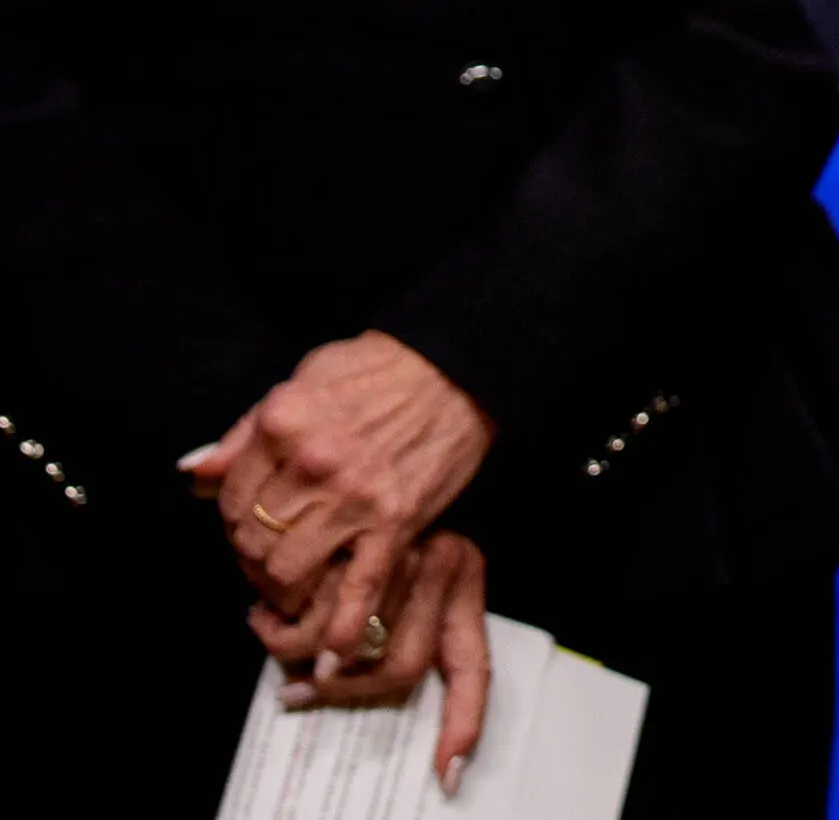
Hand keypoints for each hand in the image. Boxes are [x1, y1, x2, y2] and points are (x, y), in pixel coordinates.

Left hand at [186, 333, 495, 655]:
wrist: (458, 366)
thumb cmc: (380, 369)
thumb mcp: (304, 379)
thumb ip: (244, 432)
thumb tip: (193, 473)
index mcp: (282, 424)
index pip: (230, 498)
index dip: (234, 523)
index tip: (250, 529)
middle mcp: (311, 463)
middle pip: (253, 540)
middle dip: (254, 560)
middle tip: (269, 563)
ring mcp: (354, 496)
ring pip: (287, 571)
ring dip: (284, 591)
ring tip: (294, 588)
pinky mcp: (396, 520)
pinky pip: (360, 587)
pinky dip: (343, 629)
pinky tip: (332, 658)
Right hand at [254, 528, 492, 784]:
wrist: (414, 430)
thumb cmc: (406, 511)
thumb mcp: (435, 576)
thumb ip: (440, 655)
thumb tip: (447, 767)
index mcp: (467, 586)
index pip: (473, 666)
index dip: (464, 722)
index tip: (447, 773)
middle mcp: (449, 568)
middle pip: (396, 666)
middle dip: (339, 688)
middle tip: (295, 686)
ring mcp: (410, 550)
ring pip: (353, 641)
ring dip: (303, 649)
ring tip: (272, 635)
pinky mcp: (366, 531)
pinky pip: (322, 602)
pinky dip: (284, 619)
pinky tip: (264, 609)